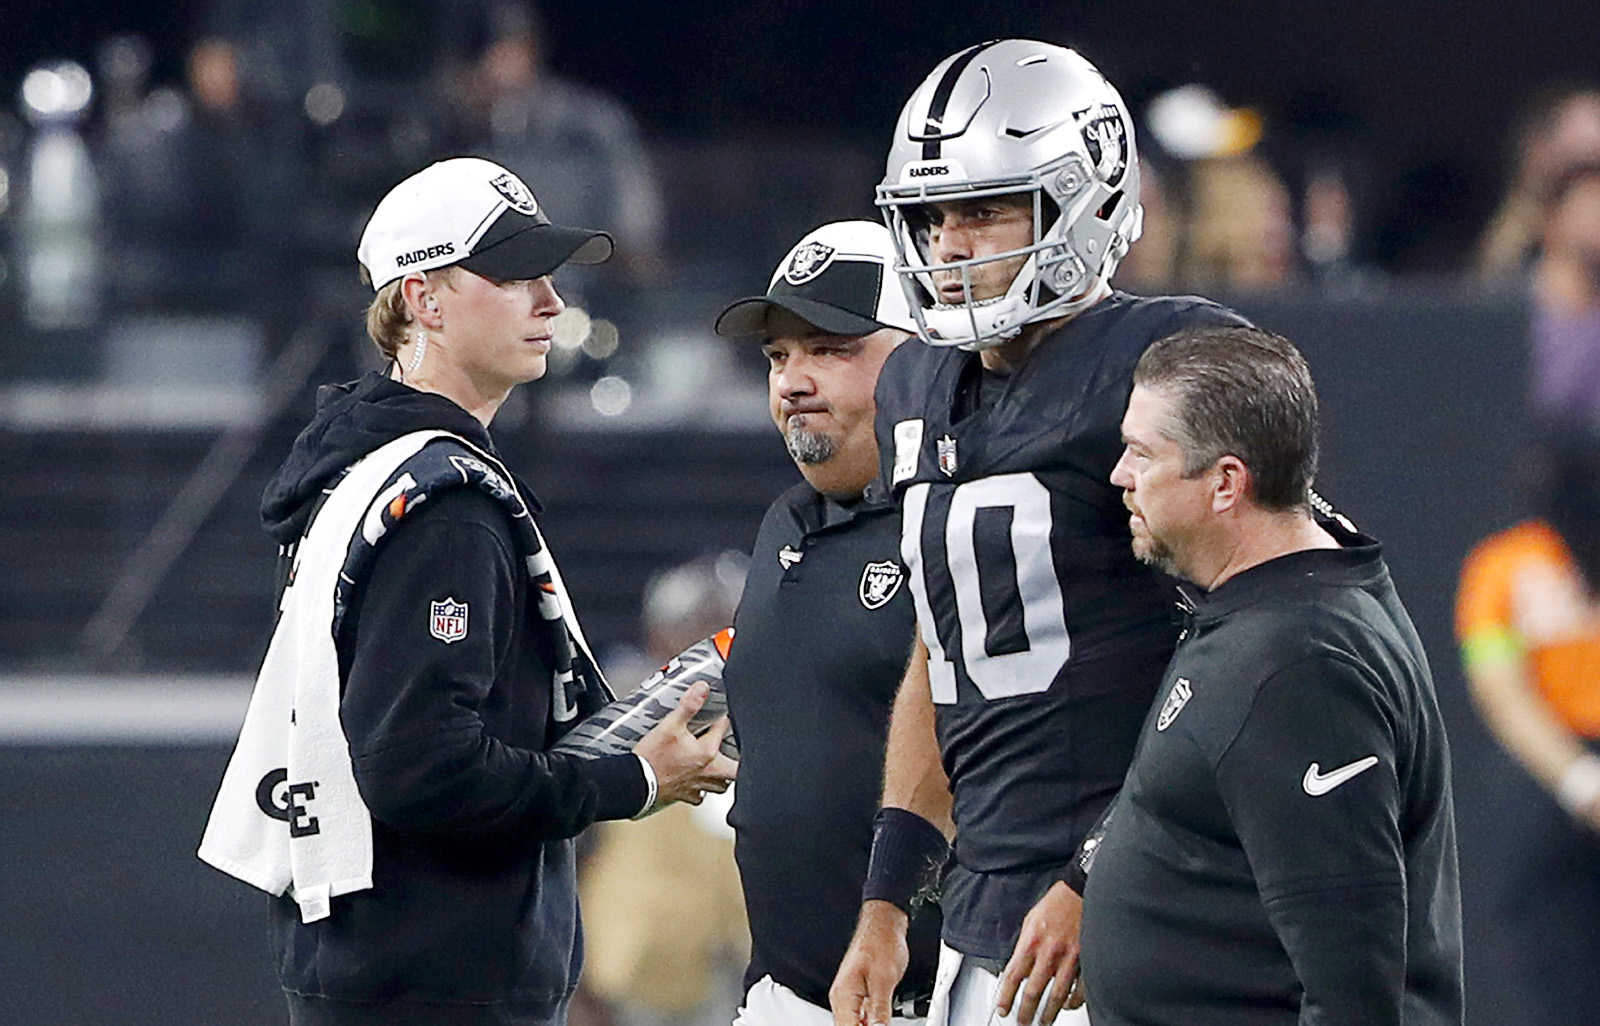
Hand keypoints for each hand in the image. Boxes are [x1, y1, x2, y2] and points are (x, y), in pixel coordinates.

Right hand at [633, 682, 738, 806]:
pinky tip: (696, 783)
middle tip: (735, 752)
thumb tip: (702, 689)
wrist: (635, 783)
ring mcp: (696, 786)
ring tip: (719, 767)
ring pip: (720, 786)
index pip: (724, 730)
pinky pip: (700, 797)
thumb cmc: (652, 758)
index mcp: (707, 753)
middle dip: (737, 762)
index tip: (718, 715)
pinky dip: (701, 790)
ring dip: (722, 777)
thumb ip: (689, 705)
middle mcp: (707, 772)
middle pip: (734, 771)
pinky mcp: (684, 796)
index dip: (722, 719)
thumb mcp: (670, 725)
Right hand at [830, 900, 909, 1025]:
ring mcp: (847, 996)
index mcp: (844, 995)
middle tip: (883, 1023)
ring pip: (853, 1024)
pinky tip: (880, 1022)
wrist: (883, 925)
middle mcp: (841, 997)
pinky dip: (868, 1023)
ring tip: (883, 1022)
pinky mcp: (856, 994)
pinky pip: (858, 1017)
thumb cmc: (882, 943)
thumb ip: (880, 1010)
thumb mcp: (885, 980)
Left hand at [995, 881, 1083, 1024]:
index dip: (1006, 996)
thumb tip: (1017, 968)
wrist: (1080, 891)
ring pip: (1057, 996)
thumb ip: (1024, 946)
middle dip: (1025, 1012)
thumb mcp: (1030, 921)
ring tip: (1043, 1021)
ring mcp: (1070, 959)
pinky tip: (1068, 1005)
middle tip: (1022, 1022)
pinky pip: (1080, 989)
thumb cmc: (1056, 904)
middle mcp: (1049, 952)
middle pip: (1034, 991)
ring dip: (1048, 1013)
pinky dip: (1074, 1000)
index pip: (1014, 976)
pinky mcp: (1087, 960)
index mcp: (1032, 941)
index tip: (1002, 1008)